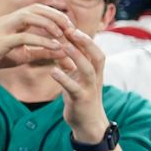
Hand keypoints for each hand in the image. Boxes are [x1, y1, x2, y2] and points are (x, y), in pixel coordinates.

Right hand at [0, 3, 73, 77]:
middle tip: (71, 28)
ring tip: (63, 35)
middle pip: (36, 8)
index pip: (38, 9)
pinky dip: (41, 40)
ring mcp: (2, 29)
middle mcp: (8, 20)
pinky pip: (23, 36)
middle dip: (56, 16)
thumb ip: (41, 52)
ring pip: (29, 16)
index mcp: (13, 21)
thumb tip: (63, 51)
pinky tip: (54, 47)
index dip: (56, 15)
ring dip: (49, 24)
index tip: (71, 27)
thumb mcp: (22, 55)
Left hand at [52, 28, 110, 143]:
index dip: (85, 38)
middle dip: (86, 42)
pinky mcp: (81, 100)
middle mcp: (96, 78)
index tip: (71, 26)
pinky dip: (64, 78)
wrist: (89, 124)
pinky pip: (73, 88)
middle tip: (71, 30)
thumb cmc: (82, 99)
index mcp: (96, 72)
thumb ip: (70, 64)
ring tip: (63, 46)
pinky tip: (53, 71)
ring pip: (87, 69)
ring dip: (76, 57)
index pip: (96, 50)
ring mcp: (90, 89)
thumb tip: (60, 47)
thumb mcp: (77, 79)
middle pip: (97, 56)